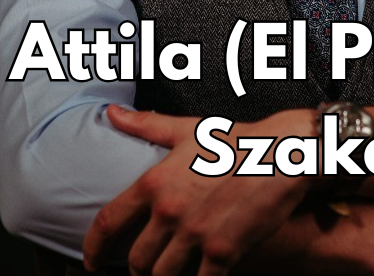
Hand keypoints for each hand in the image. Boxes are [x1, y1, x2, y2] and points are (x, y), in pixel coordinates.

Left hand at [82, 105, 316, 275]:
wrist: (282, 152)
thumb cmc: (236, 139)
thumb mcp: (188, 129)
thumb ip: (146, 125)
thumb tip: (111, 114)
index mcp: (156, 182)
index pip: (108, 223)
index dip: (93, 248)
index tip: (91, 261)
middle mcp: (170, 211)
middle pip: (136, 260)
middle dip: (138, 267)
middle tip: (146, 264)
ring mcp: (196, 235)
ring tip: (171, 270)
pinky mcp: (223, 253)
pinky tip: (201, 275)